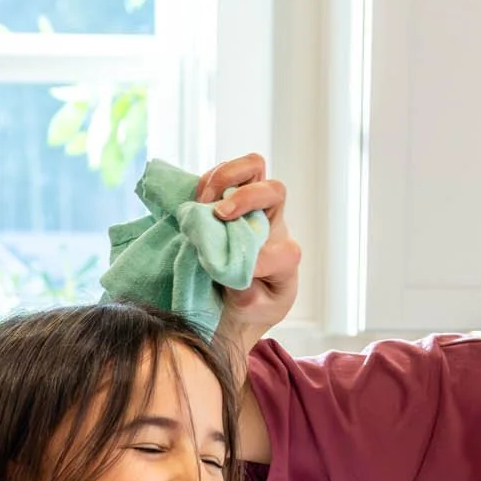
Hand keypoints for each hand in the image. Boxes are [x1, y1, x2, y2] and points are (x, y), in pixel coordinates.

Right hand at [197, 154, 300, 344]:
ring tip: (203, 202)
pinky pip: (223, 174)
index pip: (285, 250)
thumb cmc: (250, 305)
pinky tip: (195, 201)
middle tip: (219, 215)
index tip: (238, 273)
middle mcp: (271, 226)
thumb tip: (240, 276)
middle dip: (246, 198)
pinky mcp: (227, 198)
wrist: (234, 300)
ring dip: (226, 178)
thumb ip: (251, 298)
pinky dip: (207, 181)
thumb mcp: (256, 312)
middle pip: (275, 190)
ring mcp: (250, 207)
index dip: (261, 260)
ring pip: (253, 168)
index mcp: (285, 258)